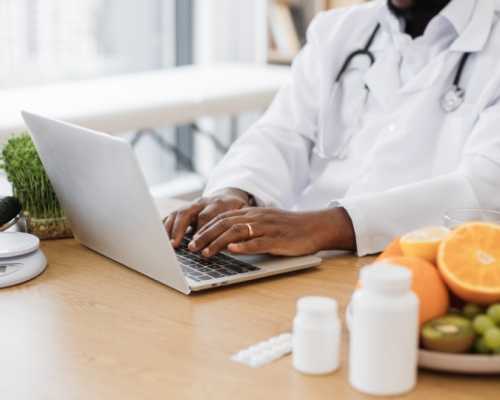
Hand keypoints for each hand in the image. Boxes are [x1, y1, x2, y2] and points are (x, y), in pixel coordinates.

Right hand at [164, 188, 251, 246]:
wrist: (229, 195)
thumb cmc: (237, 209)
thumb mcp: (242, 215)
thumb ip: (236, 225)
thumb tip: (233, 242)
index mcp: (218, 203)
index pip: (206, 216)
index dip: (200, 231)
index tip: (196, 245)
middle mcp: (202, 202)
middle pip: (187, 212)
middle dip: (180, 229)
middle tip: (175, 245)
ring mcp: (192, 204)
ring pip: (177, 213)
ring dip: (170, 228)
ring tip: (166, 244)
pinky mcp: (185, 208)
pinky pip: (172, 214)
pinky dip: (165, 224)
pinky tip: (160, 236)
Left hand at [187, 207, 355, 256]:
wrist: (315, 226)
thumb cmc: (290, 228)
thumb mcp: (266, 223)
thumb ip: (248, 228)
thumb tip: (228, 240)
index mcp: (253, 213)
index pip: (223, 218)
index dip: (206, 228)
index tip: (192, 240)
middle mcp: (257, 218)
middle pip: (225, 223)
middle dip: (206, 236)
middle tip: (192, 248)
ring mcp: (267, 228)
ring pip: (237, 232)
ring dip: (219, 242)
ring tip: (206, 253)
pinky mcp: (278, 239)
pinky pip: (258, 242)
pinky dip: (243, 246)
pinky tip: (232, 250)